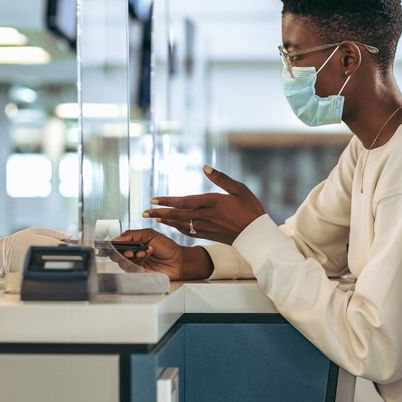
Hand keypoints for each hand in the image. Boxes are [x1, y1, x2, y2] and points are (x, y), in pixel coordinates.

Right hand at [0, 227, 67, 276]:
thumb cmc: (18, 241)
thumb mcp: (35, 231)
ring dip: (54, 260)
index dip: (67, 245)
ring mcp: (41, 266)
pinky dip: (47, 267)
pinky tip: (40, 262)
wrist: (2, 255)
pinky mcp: (37, 274)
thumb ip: (54, 232)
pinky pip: (47, 270)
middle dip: (61, 252)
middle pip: (61, 255)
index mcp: (47, 243)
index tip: (65, 244)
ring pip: (55, 263)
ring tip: (44, 256)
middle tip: (52, 250)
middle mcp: (46, 255)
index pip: (66, 246)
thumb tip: (69, 234)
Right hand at [114, 228, 213, 280]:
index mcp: (132, 244)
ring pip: (122, 262)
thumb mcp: (149, 234)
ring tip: (141, 251)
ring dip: (130, 255)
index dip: (108, 246)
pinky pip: (131, 268)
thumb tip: (115, 239)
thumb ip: (131, 235)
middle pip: (115, 255)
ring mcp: (134, 265)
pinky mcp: (139, 274)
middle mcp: (131, 255)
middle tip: (128, 249)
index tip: (103, 246)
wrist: (179, 260)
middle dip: (119, 251)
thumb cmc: (166, 246)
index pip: (116, 245)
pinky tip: (145, 255)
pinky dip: (137, 260)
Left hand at [142, 166, 265, 244]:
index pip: (184, 201)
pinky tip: (173, 225)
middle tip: (144, 213)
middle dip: (160, 213)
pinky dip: (178, 228)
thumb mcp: (239, 189)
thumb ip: (221, 178)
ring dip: (166, 221)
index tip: (153, 200)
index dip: (167, 201)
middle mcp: (206, 216)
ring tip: (155, 218)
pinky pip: (189, 232)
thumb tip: (205, 167)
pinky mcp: (209, 235)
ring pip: (181, 224)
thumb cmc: (250, 209)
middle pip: (177, 214)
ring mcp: (206, 227)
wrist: (256, 235)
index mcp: (212, 202)